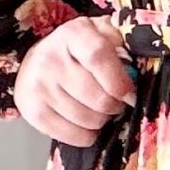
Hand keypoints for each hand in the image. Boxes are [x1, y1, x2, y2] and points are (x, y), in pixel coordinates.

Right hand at [13, 14, 136, 143]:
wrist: (36, 60)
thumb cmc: (78, 49)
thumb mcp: (103, 34)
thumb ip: (123, 43)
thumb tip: (138, 70)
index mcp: (73, 33)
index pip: (99, 58)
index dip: (120, 82)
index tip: (130, 94)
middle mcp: (50, 57)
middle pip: (97, 97)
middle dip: (115, 106)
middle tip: (115, 102)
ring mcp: (38, 86)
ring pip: (88, 120)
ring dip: (101, 120)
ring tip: (99, 110)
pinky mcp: (31, 110)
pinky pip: (72, 135)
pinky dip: (86, 135)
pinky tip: (86, 123)